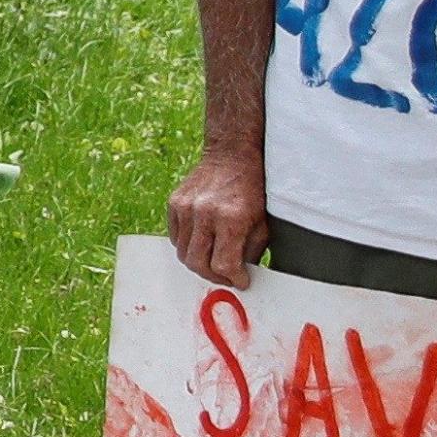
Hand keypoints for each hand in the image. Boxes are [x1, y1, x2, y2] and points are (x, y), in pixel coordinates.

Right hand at [167, 148, 267, 289]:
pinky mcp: (175, 203)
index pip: (224, 264)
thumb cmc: (251, 188)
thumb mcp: (262, 222)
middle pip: (199, 264)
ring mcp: (186, 207)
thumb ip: (250, 251)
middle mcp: (205, 213)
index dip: (233, 278)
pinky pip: (176, 238)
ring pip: (183, 254)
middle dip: (214, 276)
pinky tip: (203, 242)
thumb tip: (240, 276)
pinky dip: (188, 246)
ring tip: (214, 260)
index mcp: (231, 218)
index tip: (240, 281)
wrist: (232, 155)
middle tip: (226, 276)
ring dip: (199, 263)